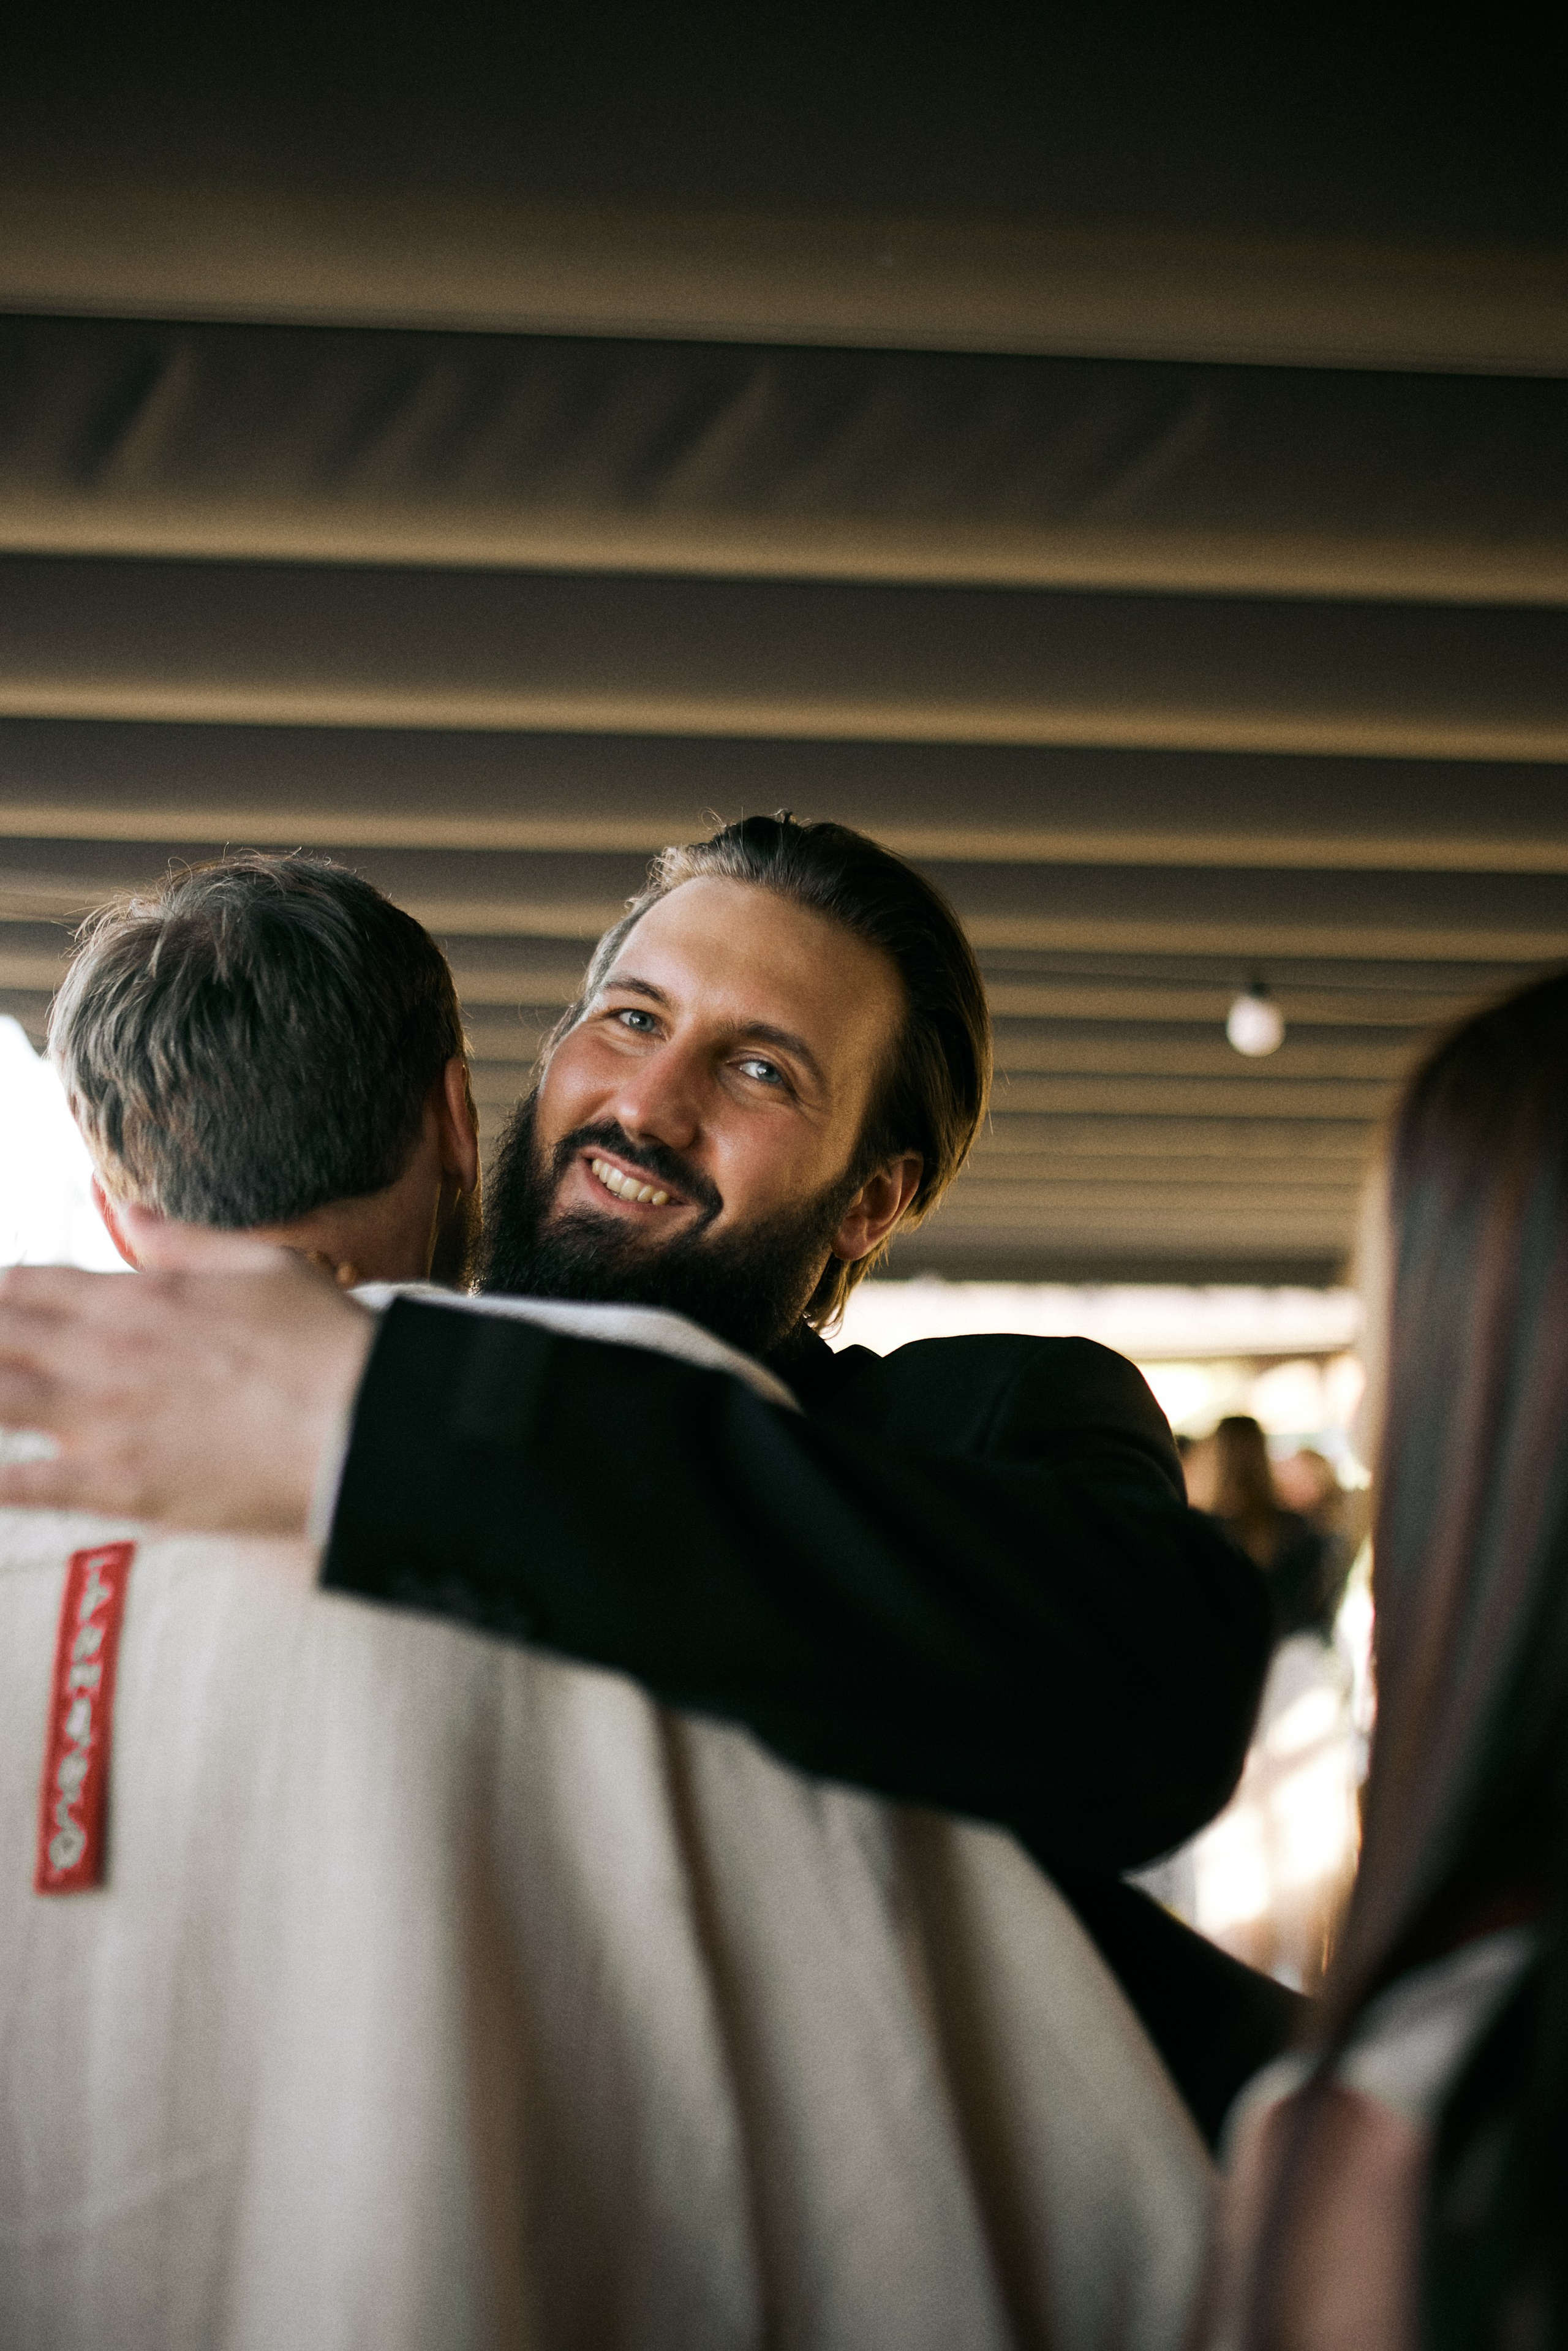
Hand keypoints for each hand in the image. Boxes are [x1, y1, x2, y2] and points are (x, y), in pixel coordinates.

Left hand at [0, 1217, 374, 1534]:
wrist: (363, 1424)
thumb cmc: (327, 1343)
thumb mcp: (262, 1263)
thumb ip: (182, 1241)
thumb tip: (127, 1211)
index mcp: (137, 1297)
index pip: (26, 1285)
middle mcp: (104, 1352)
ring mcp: (103, 1422)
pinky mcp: (116, 1487)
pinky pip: (22, 1486)